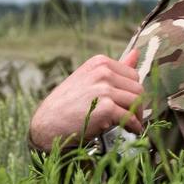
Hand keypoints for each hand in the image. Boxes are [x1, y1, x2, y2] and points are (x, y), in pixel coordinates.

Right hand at [27, 49, 144, 150]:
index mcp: (99, 63)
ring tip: (133, 124)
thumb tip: (136, 53)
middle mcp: (103, 73)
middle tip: (133, 116)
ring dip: (137, 115)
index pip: (132, 74)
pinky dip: (134, 126)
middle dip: (138, 104)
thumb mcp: (88, 80)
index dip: (133, 90)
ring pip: (136, 101)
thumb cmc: (66, 104)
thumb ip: (113, 69)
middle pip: (137, 87)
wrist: (46, 125)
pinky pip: (130, 117)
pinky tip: (131, 130)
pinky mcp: (106, 109)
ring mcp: (104, 90)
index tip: (130, 102)